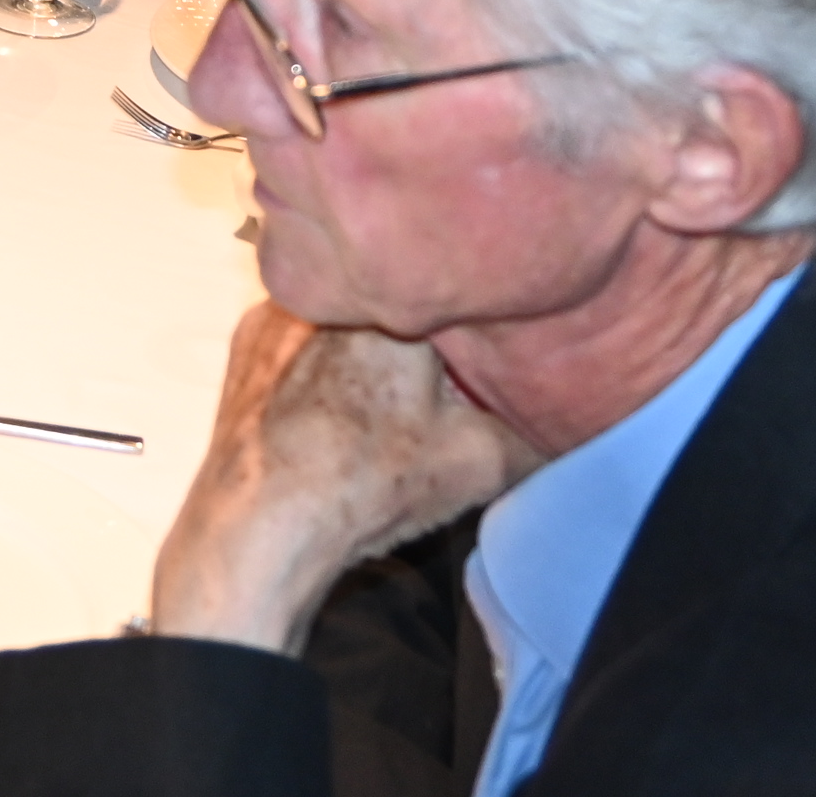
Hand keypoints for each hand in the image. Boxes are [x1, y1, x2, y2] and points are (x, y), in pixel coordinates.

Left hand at [149, 303, 536, 655]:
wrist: (260, 528)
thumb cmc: (362, 485)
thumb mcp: (479, 461)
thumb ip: (533, 430)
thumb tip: (566, 418)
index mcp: (395, 302)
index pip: (451, 288)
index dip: (474, 323)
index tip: (479, 358)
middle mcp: (334, 289)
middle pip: (394, 300)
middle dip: (419, 338)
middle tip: (431, 388)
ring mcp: (281, 311)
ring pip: (345, 314)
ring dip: (365, 346)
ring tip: (377, 406)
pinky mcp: (248, 342)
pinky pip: (300, 335)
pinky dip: (318, 362)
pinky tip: (330, 411)